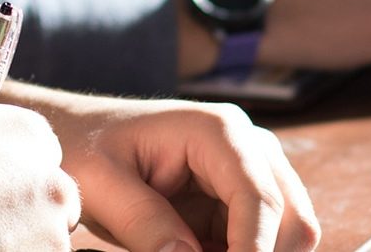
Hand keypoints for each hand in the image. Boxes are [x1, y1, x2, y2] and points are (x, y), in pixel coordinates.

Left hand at [12, 87, 319, 251]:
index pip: (260, 199)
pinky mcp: (239, 199)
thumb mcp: (100, 186)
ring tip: (184, 251)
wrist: (78, 135)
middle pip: (292, 219)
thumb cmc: (85, 148)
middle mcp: (248, 145)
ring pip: (287, 234)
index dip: (253, 251)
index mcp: (217, 131)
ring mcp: (249, 171)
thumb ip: (144, 223)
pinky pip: (261, 243)